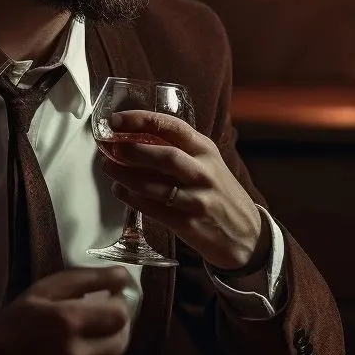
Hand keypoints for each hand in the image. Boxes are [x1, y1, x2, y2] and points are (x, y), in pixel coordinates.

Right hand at [0, 267, 132, 354]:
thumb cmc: (11, 326)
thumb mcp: (41, 291)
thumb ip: (84, 280)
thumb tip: (122, 276)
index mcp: (68, 321)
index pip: (120, 314)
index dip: (119, 305)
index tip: (109, 301)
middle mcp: (77, 353)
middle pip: (122, 339)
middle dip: (115, 327)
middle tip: (100, 321)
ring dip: (108, 349)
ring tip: (89, 342)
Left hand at [101, 110, 265, 270]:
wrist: (246, 234)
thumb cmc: (217, 193)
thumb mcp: (206, 163)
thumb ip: (178, 149)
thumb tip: (132, 137)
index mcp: (205, 150)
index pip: (172, 126)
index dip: (140, 120)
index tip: (116, 120)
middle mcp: (204, 172)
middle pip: (165, 156)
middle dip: (132, 150)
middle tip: (109, 147)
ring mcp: (197, 199)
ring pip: (155, 185)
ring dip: (126, 175)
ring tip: (108, 168)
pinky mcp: (189, 223)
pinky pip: (154, 209)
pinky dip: (132, 199)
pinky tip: (120, 191)